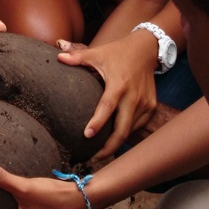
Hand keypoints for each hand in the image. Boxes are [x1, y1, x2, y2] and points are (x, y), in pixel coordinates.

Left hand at [57, 36, 157, 157]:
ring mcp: (145, 104)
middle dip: (108, 148)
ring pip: (130, 131)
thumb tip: (58, 57)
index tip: (86, 136)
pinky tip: (114, 142)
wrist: (145, 49)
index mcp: (119, 84)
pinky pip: (137, 126)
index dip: (98, 122)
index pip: (107, 107)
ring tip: (100, 154)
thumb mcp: (97, 53)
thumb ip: (77, 57)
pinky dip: (126, 135)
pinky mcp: (151, 107)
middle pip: (122, 129)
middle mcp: (134, 97)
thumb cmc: (118, 52)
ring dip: (116, 144)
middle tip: (92, 159)